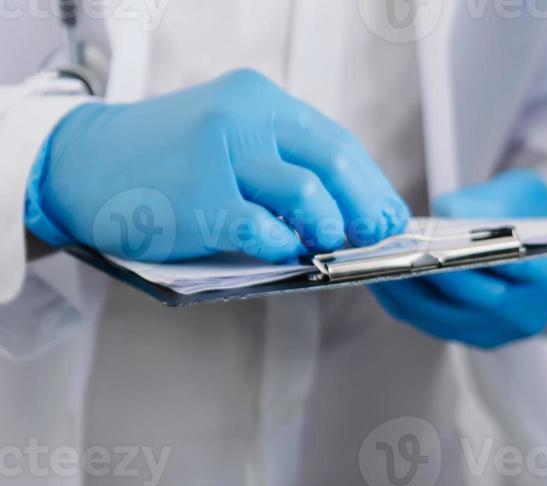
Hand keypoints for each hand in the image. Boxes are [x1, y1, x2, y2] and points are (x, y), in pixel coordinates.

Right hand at [25, 69, 407, 261]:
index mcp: (259, 100)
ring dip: (327, 230)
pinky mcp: (201, 197)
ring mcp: (222, 155)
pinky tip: (283, 252)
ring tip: (324, 247)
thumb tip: (352, 208)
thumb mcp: (230, 138)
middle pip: (334, 165)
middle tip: (373, 238)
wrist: (81, 164)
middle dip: (364, 209)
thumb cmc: (165, 161)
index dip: (372, 185)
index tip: (391, 215)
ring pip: (307, 195)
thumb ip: (283, 161)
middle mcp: (244, 117)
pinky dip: (283, 246)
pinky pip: (264, 230)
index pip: (337, 143)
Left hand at [370, 170, 546, 348]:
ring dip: (404, 292)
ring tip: (374, 264)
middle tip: (386, 249)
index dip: (459, 252)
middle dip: (424, 270)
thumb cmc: (535, 215)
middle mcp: (529, 313)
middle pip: (467, 296)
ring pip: (443, 318)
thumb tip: (441, 217)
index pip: (502, 266)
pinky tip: (383, 280)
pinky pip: (434, 325)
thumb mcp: (520, 191)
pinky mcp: (479, 339)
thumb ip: (484, 203)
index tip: (421, 238)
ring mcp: (503, 332)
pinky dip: (406, 304)